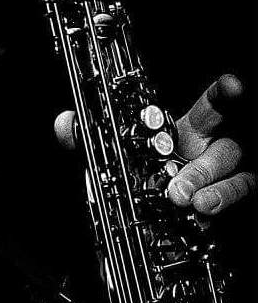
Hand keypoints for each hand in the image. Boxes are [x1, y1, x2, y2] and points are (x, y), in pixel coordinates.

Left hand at [54, 73, 254, 216]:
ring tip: (193, 203)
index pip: (209, 108)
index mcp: (192, 133)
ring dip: (215, 190)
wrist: (165, 216)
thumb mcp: (119, 155)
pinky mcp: (234, 201)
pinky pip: (238, 201)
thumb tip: (64, 123)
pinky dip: (222, 206)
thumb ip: (90, 138)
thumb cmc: (150, 174)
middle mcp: (215, 151)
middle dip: (204, 165)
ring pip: (237, 177)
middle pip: (223, 149)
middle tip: (179, 186)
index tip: (231, 85)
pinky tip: (203, 215)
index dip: (222, 95)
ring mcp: (230, 176)